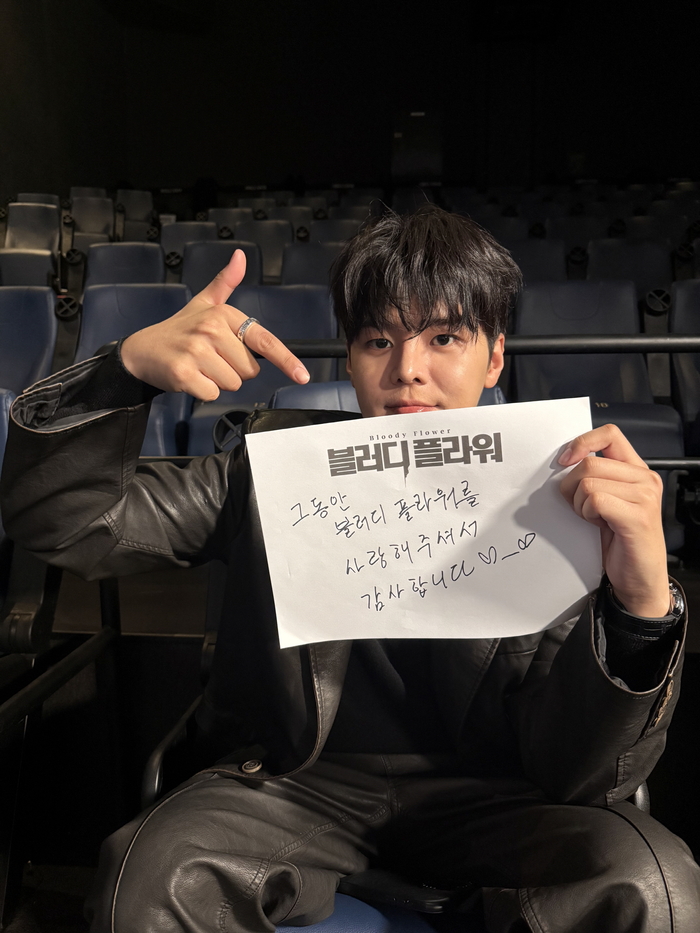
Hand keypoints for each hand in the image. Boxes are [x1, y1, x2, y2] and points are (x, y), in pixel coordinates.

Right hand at [120, 249, 309, 399]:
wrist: (141, 350)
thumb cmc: (179, 330)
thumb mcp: (203, 303)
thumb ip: (225, 282)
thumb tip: (241, 256)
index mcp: (222, 315)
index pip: (263, 340)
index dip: (286, 360)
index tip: (301, 375)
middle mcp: (211, 330)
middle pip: (250, 370)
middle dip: (235, 370)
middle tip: (212, 359)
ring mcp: (197, 352)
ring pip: (233, 383)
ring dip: (219, 381)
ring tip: (200, 367)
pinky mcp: (185, 374)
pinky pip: (213, 394)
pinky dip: (204, 392)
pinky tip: (191, 377)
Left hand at [559, 424, 669, 617]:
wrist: (638, 578)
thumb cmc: (620, 540)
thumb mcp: (607, 502)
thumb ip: (595, 478)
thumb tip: (563, 463)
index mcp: (637, 470)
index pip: (609, 434)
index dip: (582, 442)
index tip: (564, 460)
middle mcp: (645, 479)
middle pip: (589, 462)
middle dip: (572, 486)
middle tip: (582, 507)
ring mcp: (644, 497)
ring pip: (588, 482)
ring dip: (580, 504)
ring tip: (594, 518)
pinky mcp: (637, 516)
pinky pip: (595, 500)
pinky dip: (587, 513)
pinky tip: (599, 525)